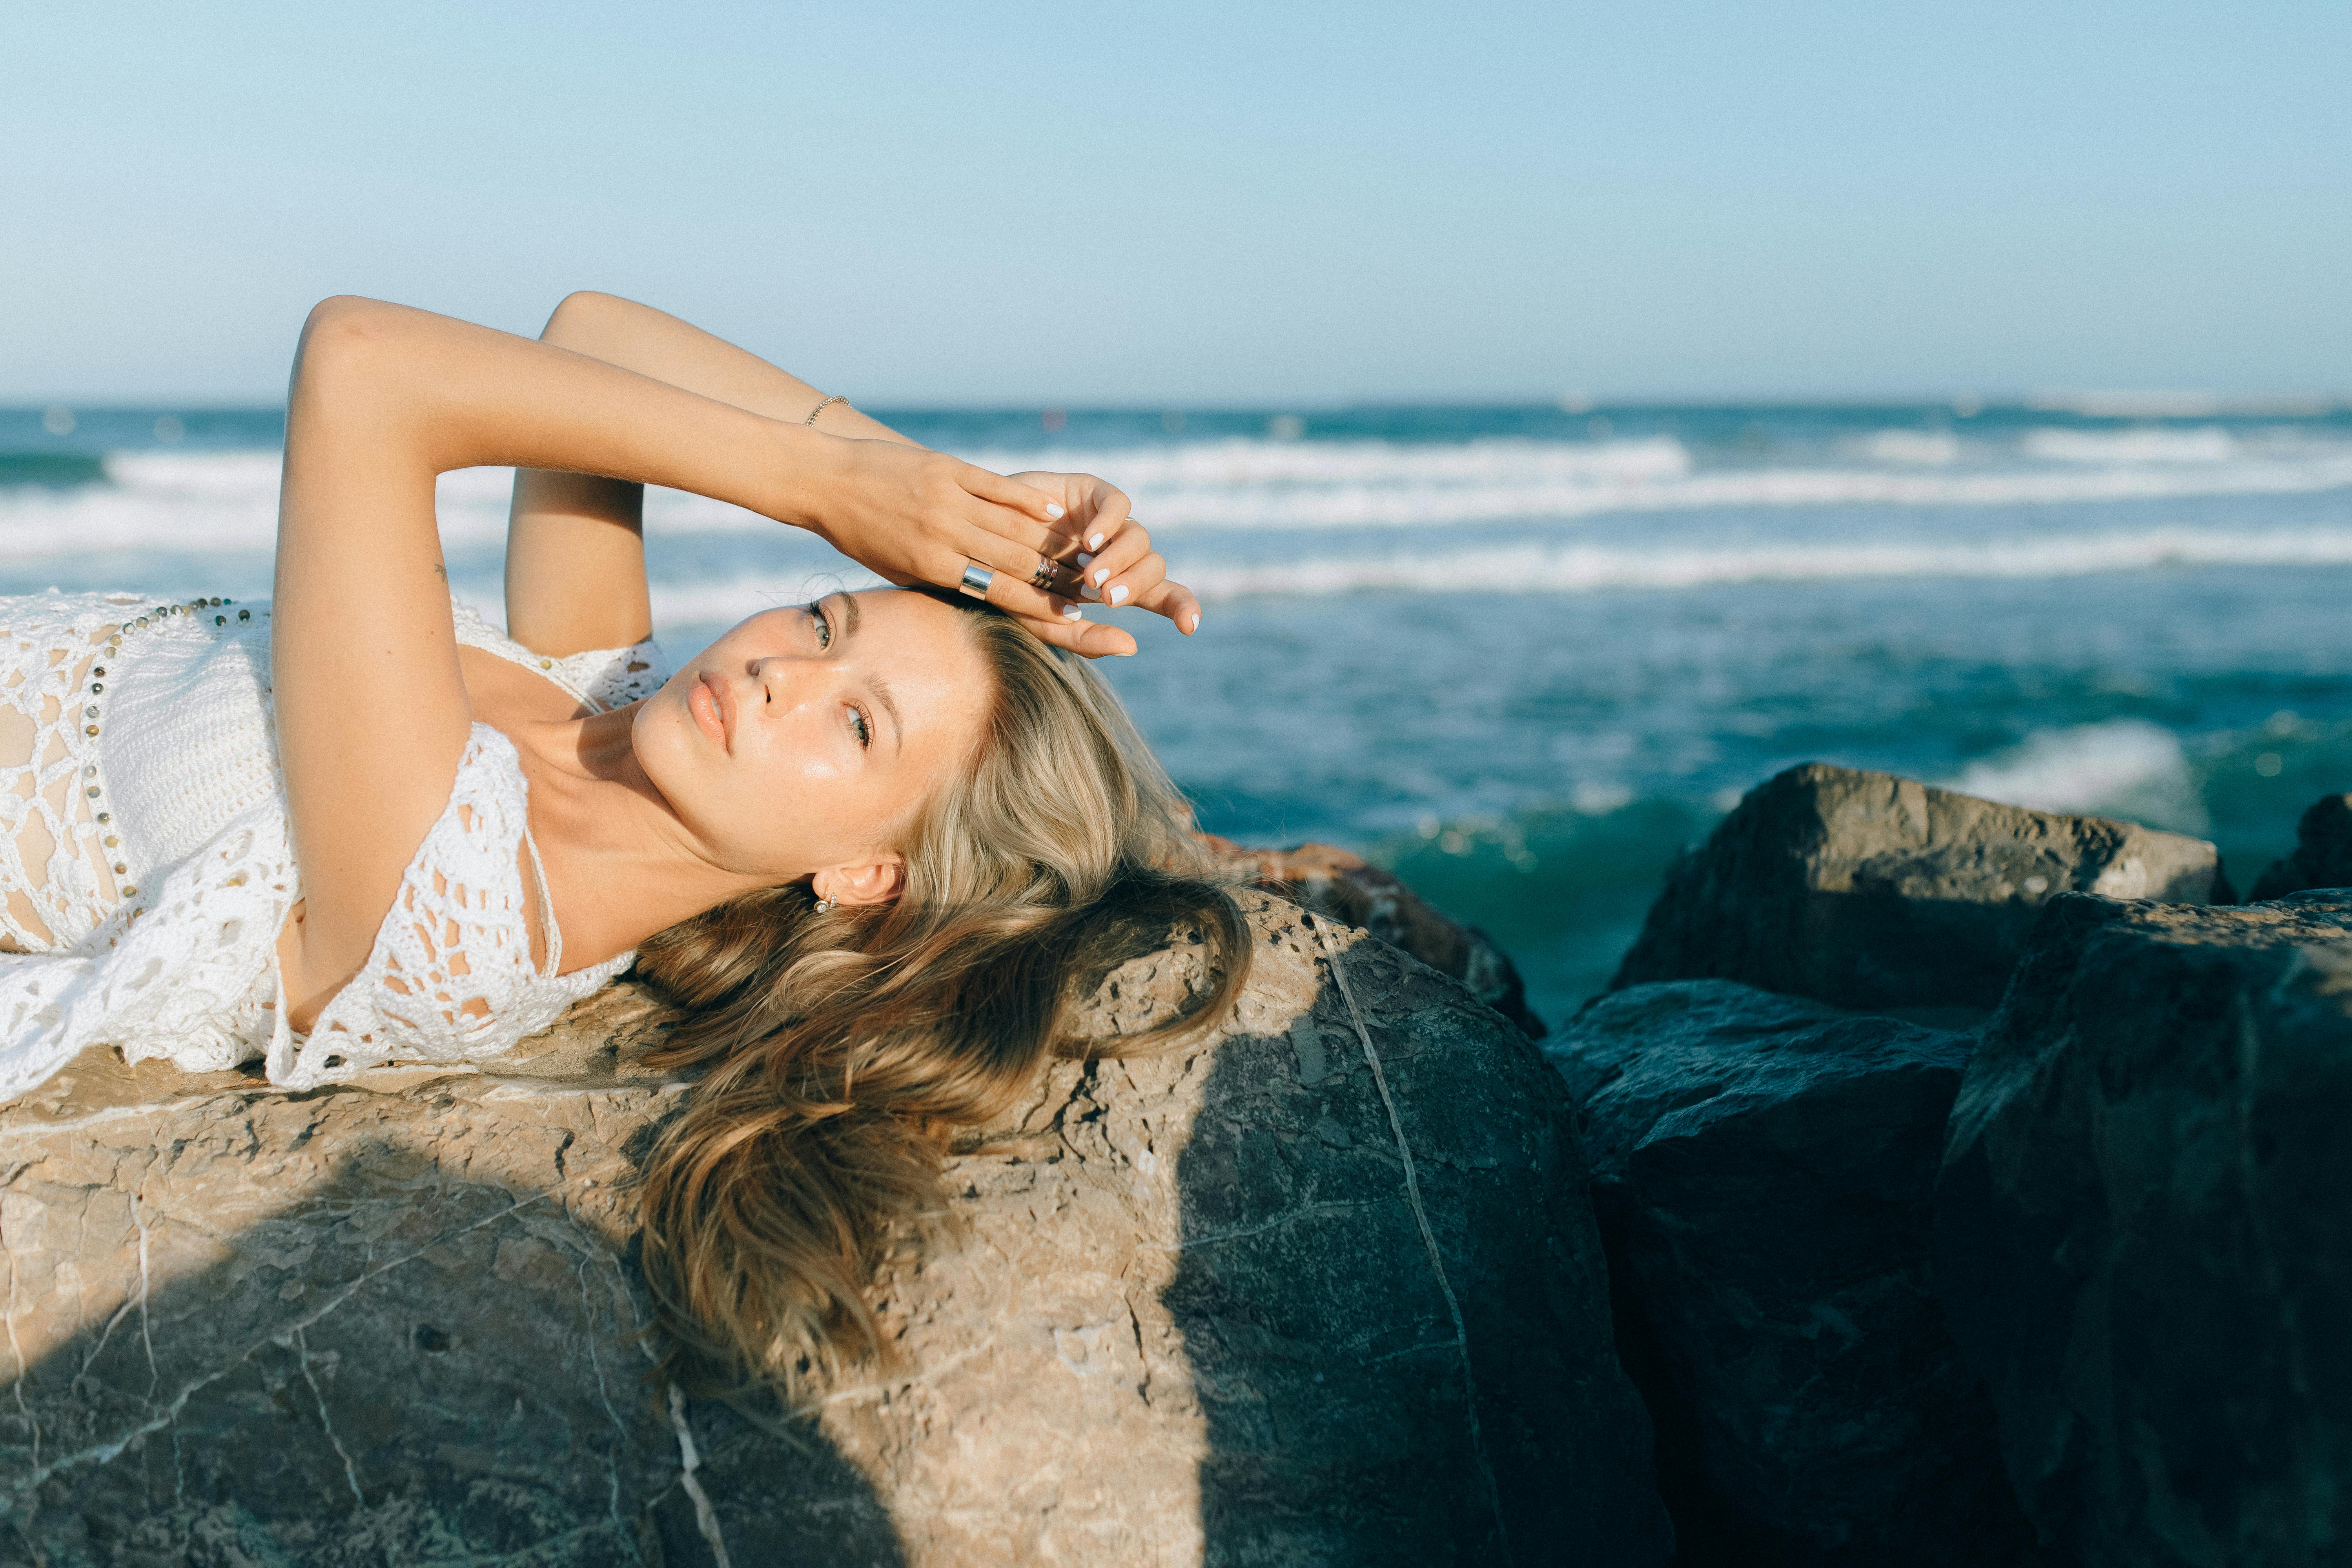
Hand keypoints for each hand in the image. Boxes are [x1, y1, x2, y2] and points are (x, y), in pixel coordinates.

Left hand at [796, 434, 1093, 617]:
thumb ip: (943, 581)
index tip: (1072, 614)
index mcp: (931, 567)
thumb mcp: (899, 570)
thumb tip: (987, 598)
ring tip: (1083, 555)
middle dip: (1057, 576)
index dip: (1039, 604)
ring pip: (1013, 525)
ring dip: (1052, 542)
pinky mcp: (946, 467)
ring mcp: (946, 497)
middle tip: (1092, 585)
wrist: (825, 481)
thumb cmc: (861, 535)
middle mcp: (943, 534)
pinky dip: (1029, 501)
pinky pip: (998, 487)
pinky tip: (1055, 513)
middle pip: (1015, 560)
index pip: (998, 591)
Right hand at [1003, 471, 1200, 657]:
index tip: (1189, 626)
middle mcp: (1117, 552)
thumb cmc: (1008, 587)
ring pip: (1139, 538)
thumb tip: (1132, 645)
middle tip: (1107, 598)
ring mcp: (1106, 521)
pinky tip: (1088, 539)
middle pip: (1153, 567)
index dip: (1181, 605)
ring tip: (1090, 576)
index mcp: (1115, 585)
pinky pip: (1118, 505)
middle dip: (1136, 585)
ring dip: (1120, 560)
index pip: (1162, 594)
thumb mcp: (1044, 620)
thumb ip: (1084, 639)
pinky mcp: (1092, 491)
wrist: (972, 543)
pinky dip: (1109, 523)